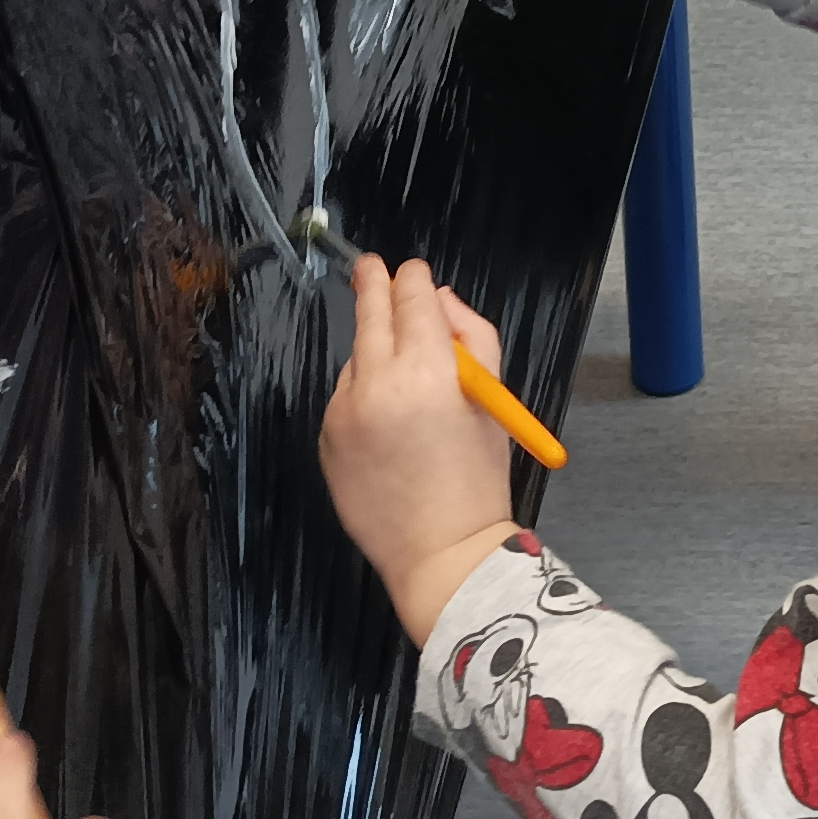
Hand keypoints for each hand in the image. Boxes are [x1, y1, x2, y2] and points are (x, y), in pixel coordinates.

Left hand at [319, 256, 517, 643]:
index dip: (413, 279)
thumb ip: (472, 338)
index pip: (412, 299)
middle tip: (369, 265)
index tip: (412, 271)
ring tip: (407, 391)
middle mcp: (376, 384)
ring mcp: (342, 413)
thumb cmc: (477, 479)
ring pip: (357, 359)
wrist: (440, 553)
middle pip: (370, 314)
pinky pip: (344, 399)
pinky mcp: (325, 439)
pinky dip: (362, 396)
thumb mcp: (492, 402)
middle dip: (373, 284)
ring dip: (375, 354)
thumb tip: (439, 300)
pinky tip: (388, 426)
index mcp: (427, 373)